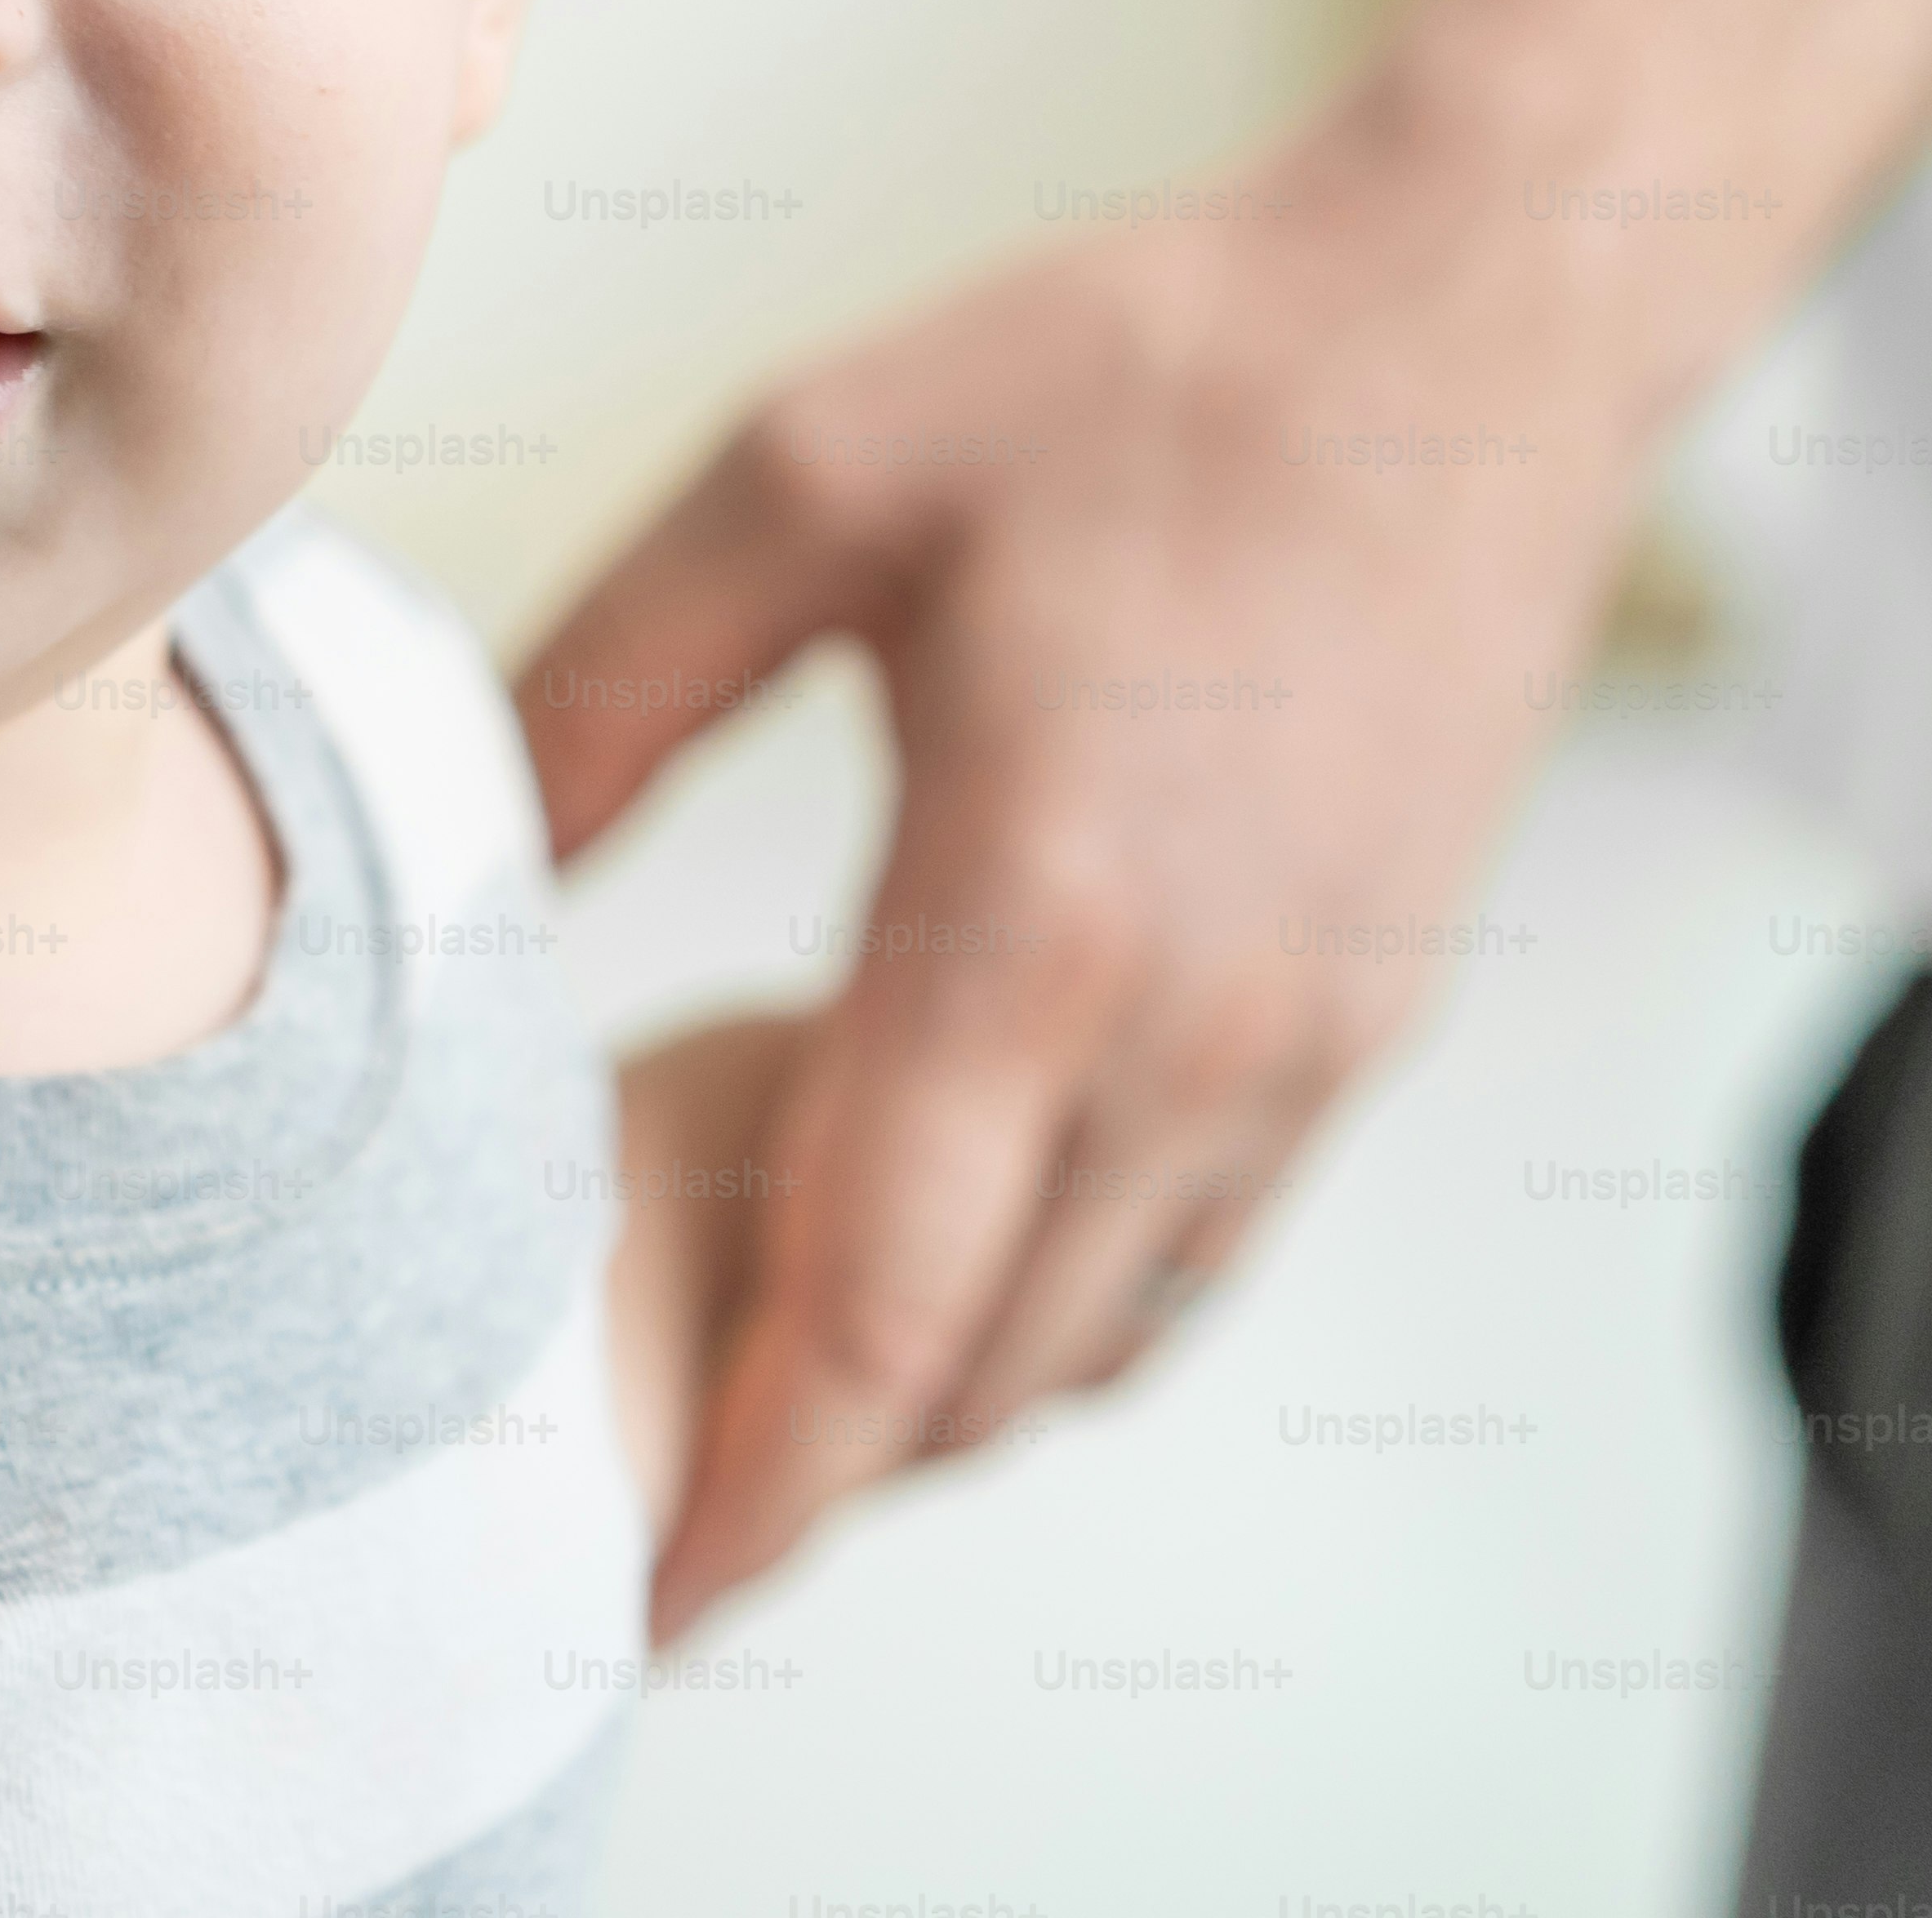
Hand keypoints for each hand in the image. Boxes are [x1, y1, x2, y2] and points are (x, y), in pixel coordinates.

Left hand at [520, 132, 1647, 1638]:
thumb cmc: (1133, 373)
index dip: (742, 1491)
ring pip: (1087, 1337)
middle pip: (971, 1377)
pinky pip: (1188, 1250)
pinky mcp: (1368, 1022)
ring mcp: (1307, 1049)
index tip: (629, 1606)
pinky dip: (1050, 1295)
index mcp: (1034, 923)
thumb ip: (606, 687)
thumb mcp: (807, 474)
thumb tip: (465, 867)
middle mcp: (1193, 1035)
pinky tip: (938, 1213)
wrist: (1465, 325)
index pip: (866, 1316)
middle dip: (803, 1469)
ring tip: (761, 1356)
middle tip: (634, 1480)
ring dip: (926, 1387)